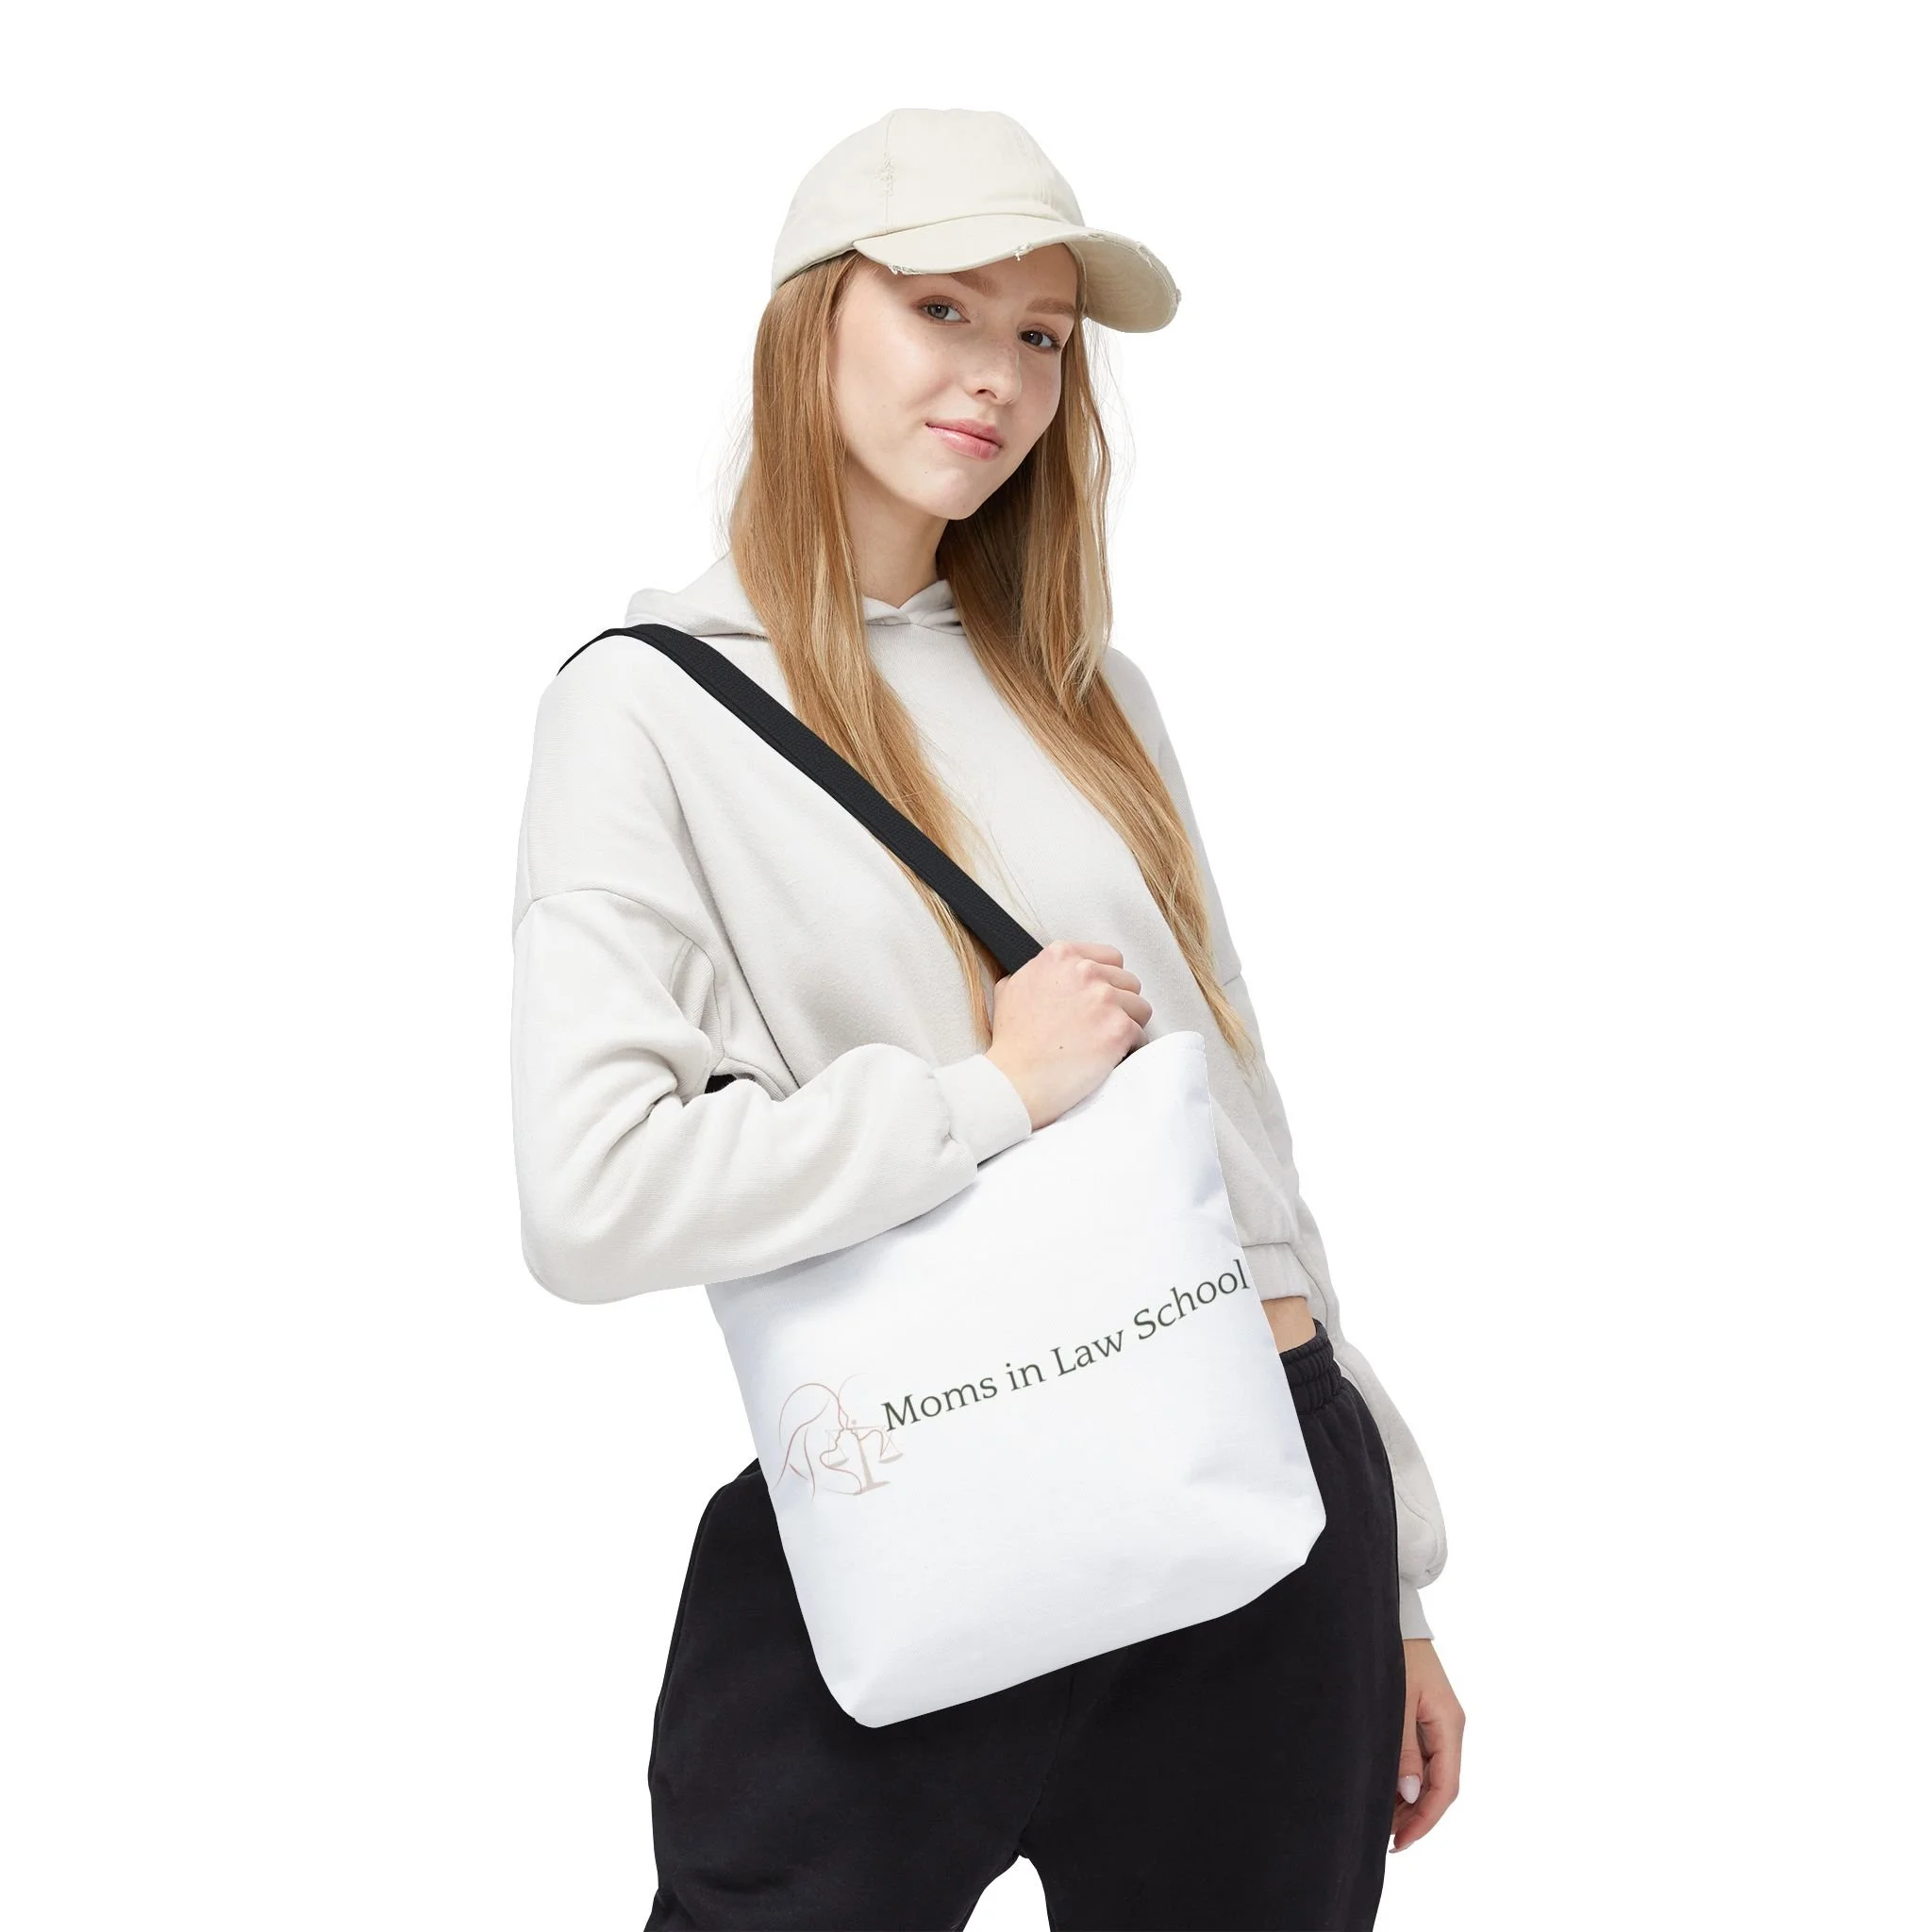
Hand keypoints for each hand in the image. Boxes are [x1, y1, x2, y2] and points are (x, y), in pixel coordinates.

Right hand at [984, 940, 1149, 1128]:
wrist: (1015, 1079)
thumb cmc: (1012, 1043)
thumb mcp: (1010, 989)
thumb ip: (1037, 973)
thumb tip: (1046, 975)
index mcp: (1061, 956)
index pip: (1110, 958)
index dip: (1107, 981)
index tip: (1099, 998)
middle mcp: (1084, 972)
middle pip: (1128, 982)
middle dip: (1119, 1003)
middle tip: (1101, 1025)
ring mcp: (1104, 999)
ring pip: (1140, 1007)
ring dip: (1128, 1024)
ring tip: (1106, 1041)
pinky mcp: (1118, 1029)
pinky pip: (1140, 1035)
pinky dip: (1129, 1048)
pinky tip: (1110, 1057)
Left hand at [1391, 1638, 1462, 1851]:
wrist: (1391, 1614)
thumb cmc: (1395, 1652)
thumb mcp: (1397, 1701)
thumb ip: (1404, 1748)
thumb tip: (1410, 1794)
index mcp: (1450, 1725)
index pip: (1445, 1787)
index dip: (1424, 1819)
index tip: (1401, 1842)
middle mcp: (1449, 1726)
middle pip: (1440, 1785)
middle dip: (1416, 1815)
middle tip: (1387, 1838)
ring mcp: (1438, 1721)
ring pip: (1430, 1774)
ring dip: (1410, 1800)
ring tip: (1383, 1820)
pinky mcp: (1424, 1714)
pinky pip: (1421, 1757)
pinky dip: (1406, 1778)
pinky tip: (1387, 1789)